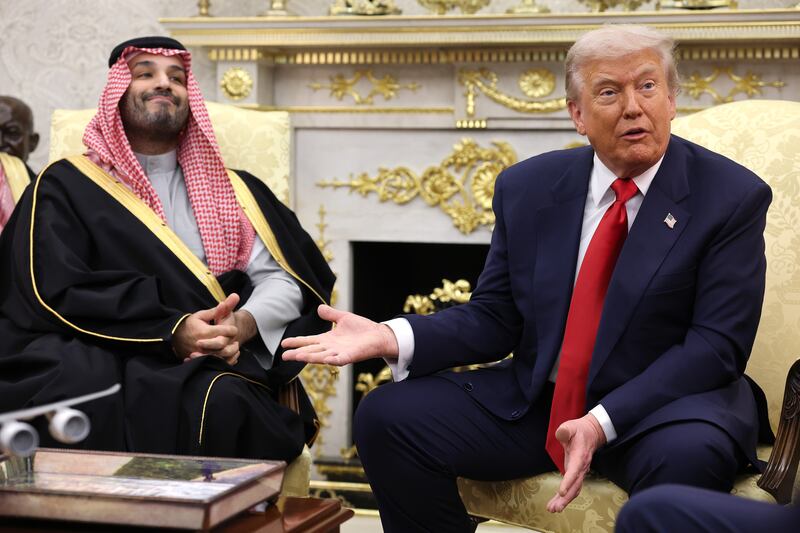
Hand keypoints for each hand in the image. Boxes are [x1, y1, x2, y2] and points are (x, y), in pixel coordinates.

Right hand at [173, 294, 242, 364]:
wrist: (176, 338)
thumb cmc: (191, 325)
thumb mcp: (201, 315)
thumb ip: (218, 310)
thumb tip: (234, 296)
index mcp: (204, 332)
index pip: (224, 332)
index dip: (231, 330)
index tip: (233, 329)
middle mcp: (202, 345)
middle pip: (223, 345)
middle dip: (232, 341)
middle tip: (235, 339)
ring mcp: (201, 355)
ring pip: (221, 356)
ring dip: (231, 352)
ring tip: (234, 346)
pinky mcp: (201, 362)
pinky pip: (217, 364)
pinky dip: (227, 360)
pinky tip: (230, 355)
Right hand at [281, 304, 398, 365]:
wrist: (378, 335)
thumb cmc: (362, 329)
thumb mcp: (343, 318)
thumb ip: (331, 314)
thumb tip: (318, 308)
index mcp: (327, 340)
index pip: (308, 341)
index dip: (296, 342)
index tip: (283, 344)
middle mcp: (330, 348)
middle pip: (311, 351)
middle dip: (297, 354)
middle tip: (284, 356)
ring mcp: (339, 353)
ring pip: (321, 357)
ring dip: (309, 357)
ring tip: (297, 357)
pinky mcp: (350, 356)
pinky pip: (339, 360)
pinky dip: (332, 360)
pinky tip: (325, 359)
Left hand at [547, 413, 605, 512]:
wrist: (592, 433)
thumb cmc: (579, 431)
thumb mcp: (571, 426)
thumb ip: (565, 431)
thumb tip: (561, 434)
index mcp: (579, 456)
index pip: (574, 470)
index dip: (568, 482)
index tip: (561, 492)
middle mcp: (581, 467)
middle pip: (575, 486)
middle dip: (565, 498)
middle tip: (555, 508)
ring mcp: (580, 472)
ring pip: (574, 490)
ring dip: (564, 501)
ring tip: (553, 509)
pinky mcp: (577, 474)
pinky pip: (573, 488)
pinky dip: (565, 497)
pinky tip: (557, 503)